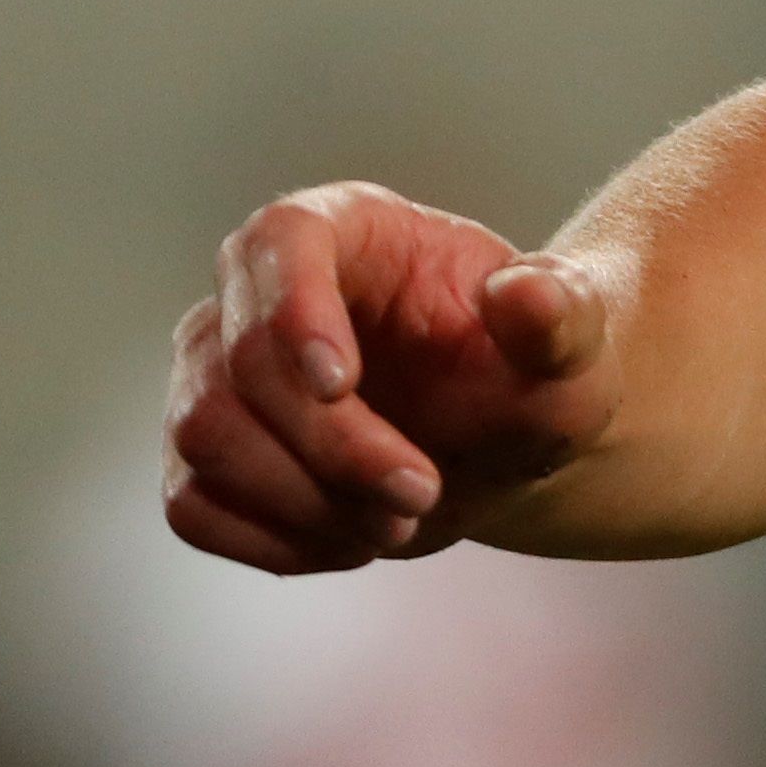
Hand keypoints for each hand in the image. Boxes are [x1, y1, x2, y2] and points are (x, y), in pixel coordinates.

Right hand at [162, 182, 613, 570]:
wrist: (498, 440)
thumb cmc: (530, 373)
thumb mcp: (573, 348)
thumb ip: (562, 316)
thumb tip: (526, 293)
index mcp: (347, 226)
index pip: (281, 240)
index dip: (293, 309)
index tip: (340, 384)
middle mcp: (258, 288)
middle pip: (241, 362)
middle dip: (333, 445)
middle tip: (421, 493)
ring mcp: (214, 369)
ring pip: (203, 435)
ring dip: (303, 499)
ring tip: (398, 521)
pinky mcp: (200, 452)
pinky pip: (192, 505)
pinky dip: (272, 540)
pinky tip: (351, 541)